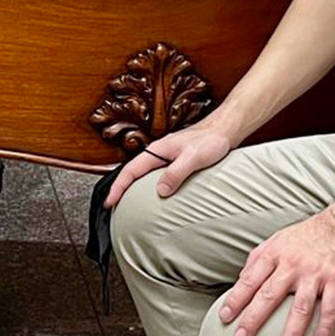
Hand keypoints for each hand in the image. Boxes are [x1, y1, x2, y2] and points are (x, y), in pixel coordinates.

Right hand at [105, 120, 234, 208]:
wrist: (225, 129)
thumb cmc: (211, 140)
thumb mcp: (193, 158)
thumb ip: (176, 173)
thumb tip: (160, 191)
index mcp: (157, 150)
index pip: (130, 170)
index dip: (118, 187)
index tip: (109, 202)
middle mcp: (159, 152)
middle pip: (133, 171)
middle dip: (120, 188)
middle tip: (113, 206)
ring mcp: (167, 156)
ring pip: (144, 173)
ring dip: (133, 187)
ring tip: (128, 203)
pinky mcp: (176, 160)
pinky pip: (156, 174)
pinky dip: (148, 185)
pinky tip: (154, 193)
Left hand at [215, 208, 334, 335]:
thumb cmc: (308, 234)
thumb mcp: (278, 239)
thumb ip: (258, 257)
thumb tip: (241, 279)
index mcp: (275, 254)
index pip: (250, 279)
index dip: (235, 299)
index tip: (224, 317)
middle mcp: (292, 264)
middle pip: (269, 296)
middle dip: (253, 319)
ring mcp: (315, 273)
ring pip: (300, 308)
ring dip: (290, 333)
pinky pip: (330, 309)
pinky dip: (324, 329)